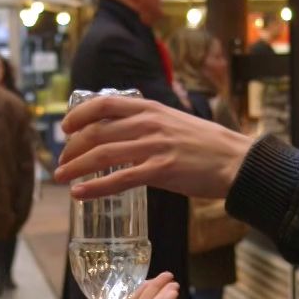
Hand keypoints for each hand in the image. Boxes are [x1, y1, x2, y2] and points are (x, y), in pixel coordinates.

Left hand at [54, 96, 257, 200]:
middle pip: (96, 132)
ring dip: (76, 167)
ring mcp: (154, 146)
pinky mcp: (162, 170)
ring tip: (61, 177)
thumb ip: (148, 125)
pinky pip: (120, 179)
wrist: (237, 160)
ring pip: (103, 155)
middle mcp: (149, 123)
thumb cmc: (207, 145)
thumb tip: (123, 137)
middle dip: (72, 148)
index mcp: (151, 108)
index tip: (65, 127)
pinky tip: (80, 194)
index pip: (103, 104)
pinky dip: (95, 188)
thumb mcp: (174, 122)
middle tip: (61, 162)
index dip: (79, 115)